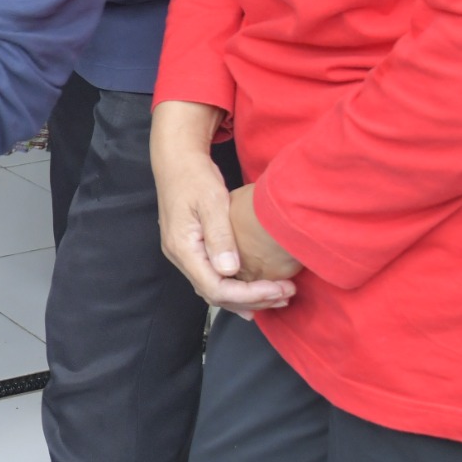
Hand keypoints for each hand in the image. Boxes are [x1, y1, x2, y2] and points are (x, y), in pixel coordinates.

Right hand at [152, 108, 294, 314]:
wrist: (175, 161)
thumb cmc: (193, 176)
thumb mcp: (210, 201)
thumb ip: (219, 235)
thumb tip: (229, 270)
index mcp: (182, 248)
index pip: (215, 287)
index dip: (248, 294)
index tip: (277, 288)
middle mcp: (180, 257)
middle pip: (216, 295)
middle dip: (253, 300)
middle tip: (286, 295)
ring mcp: (184, 256)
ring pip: (215, 291)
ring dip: (246, 298)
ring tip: (278, 297)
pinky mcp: (193, 251)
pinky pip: (214, 279)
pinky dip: (236, 290)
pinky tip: (255, 293)